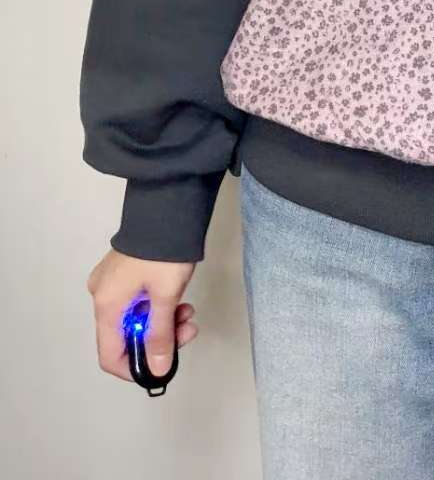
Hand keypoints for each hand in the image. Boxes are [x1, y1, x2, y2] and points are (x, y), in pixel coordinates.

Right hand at [86, 249, 197, 381]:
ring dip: (163, 322)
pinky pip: (138, 301)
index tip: (161, 365)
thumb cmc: (164, 252)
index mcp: (106, 305)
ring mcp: (112, 282)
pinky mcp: (125, 271)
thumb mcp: (166, 297)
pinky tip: (180, 300)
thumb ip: (160, 336)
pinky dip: (158, 306)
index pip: (110, 355)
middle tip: (187, 329)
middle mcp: (102, 296)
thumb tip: (158, 369)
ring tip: (188, 312)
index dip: (135, 368)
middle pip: (126, 335)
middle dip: (158, 339)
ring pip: (135, 318)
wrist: (167, 206)